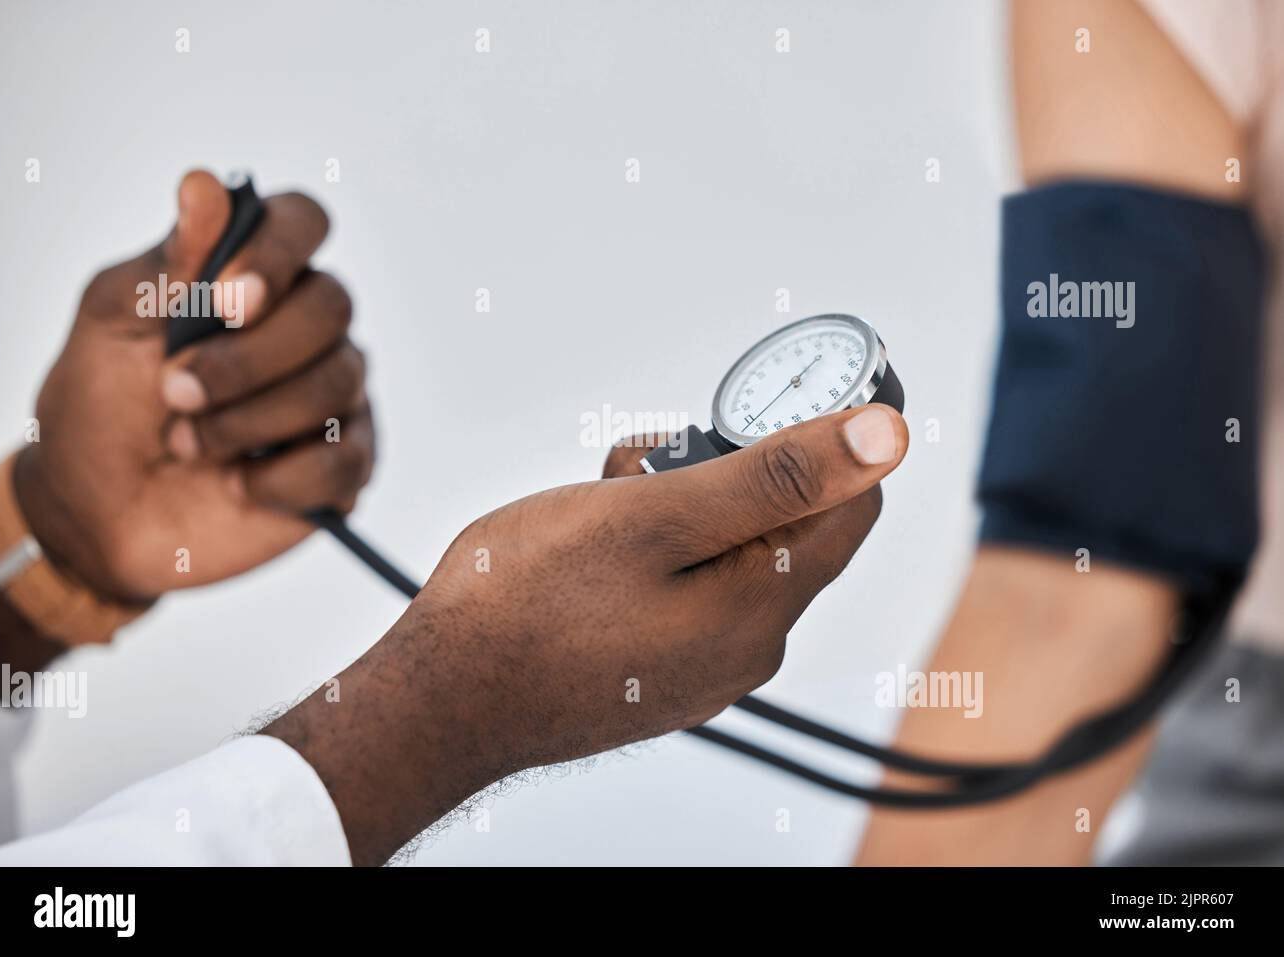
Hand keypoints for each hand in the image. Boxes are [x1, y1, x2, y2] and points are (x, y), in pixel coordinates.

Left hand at [16, 170, 373, 602]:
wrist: (97, 512)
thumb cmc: (102, 406)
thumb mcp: (111, 325)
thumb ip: (164, 264)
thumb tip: (204, 186)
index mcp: (254, 276)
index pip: (303, 222)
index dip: (278, 252)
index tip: (226, 301)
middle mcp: (305, 328)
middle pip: (332, 306)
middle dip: (250, 357)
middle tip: (175, 391)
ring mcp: (333, 396)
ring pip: (339, 381)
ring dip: (251, 418)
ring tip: (188, 442)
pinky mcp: (343, 466)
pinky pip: (347, 460)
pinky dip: (282, 477)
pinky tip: (236, 483)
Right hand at [267, 405, 907, 863]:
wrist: (442, 700)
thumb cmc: (529, 601)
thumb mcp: (657, 514)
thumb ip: (777, 475)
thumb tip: (887, 438)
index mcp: (761, 609)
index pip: (850, 506)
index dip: (824, 441)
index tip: (752, 410)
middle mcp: (747, 648)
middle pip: (781, 527)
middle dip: (725, 472)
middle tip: (645, 464)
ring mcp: (702, 667)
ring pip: (725, 552)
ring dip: (679, 506)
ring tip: (605, 500)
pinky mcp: (661, 671)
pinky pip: (687, 588)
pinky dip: (655, 549)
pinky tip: (594, 545)